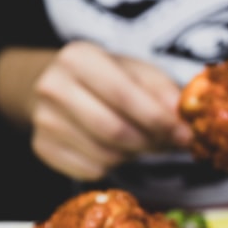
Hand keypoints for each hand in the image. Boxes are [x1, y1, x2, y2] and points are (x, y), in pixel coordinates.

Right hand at [0, 42, 190, 180]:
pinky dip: (112, 165)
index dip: (159, 119)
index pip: (124, 96)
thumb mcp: (136, 71)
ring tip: (143, 141)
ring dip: (134, 154)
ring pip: (105, 155)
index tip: (185, 134)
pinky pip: (91, 170)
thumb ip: (162, 91)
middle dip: (150, 142)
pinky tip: (116, 148)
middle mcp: (53, 87)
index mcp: (78, 58)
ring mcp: (44, 120)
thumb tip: (182, 116)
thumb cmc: (107, 78)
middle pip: (114, 131)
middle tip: (172, 144)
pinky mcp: (42, 147)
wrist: (60, 86)